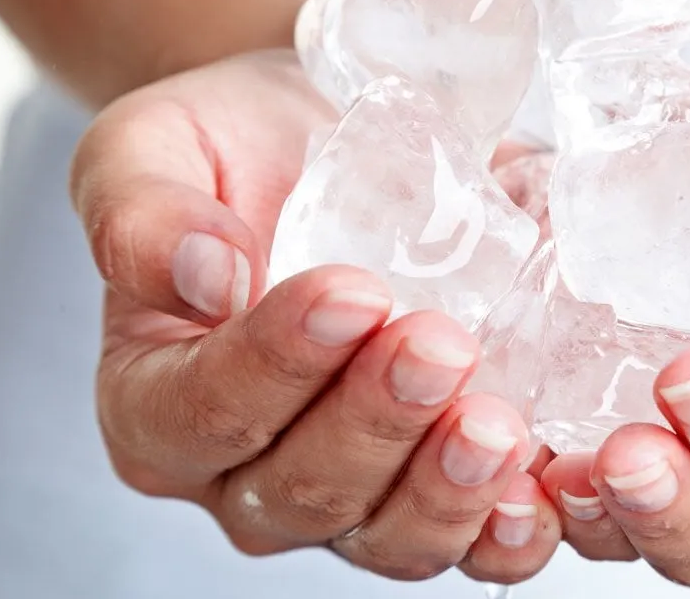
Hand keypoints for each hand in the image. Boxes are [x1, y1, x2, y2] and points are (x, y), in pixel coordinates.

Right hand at [70, 50, 560, 583]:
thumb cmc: (234, 151)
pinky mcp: (437, 487)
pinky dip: (511, 529)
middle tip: (441, 347)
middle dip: (378, 423)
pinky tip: (545, 486)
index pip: (204, 411)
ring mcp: (351, 495)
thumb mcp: (155, 146)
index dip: (277, 364)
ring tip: (498, 424)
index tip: (351, 293)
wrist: (327, 145)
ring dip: (449, 489)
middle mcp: (247, 472)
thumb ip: (143, 212)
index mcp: (156, 402)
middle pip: (305, 488)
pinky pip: (474, 543)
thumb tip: (204, 278)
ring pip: (391, 537)